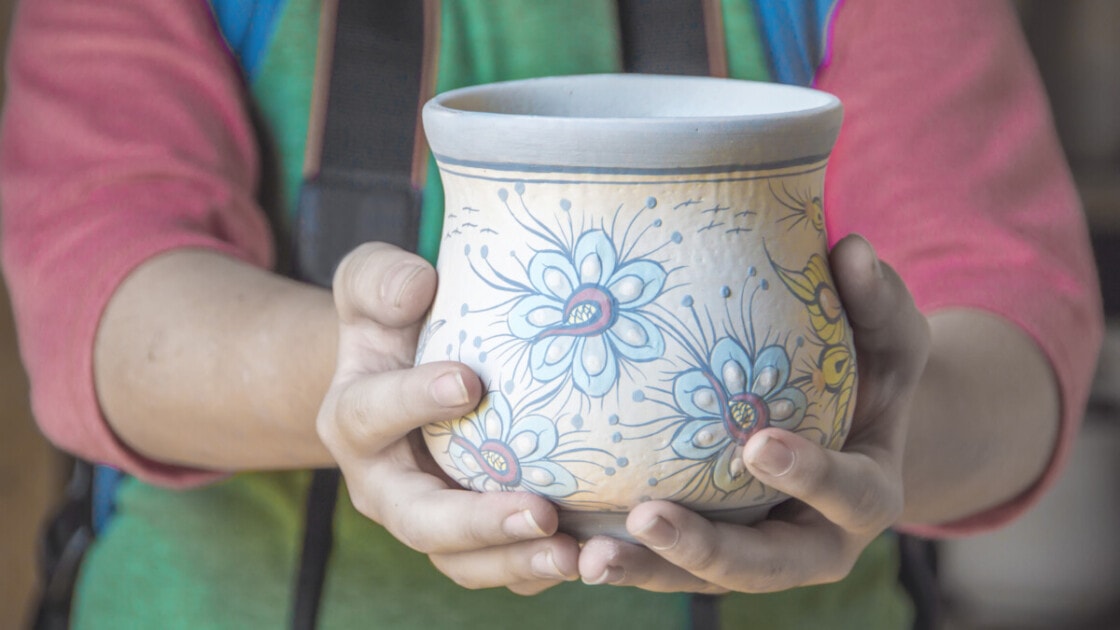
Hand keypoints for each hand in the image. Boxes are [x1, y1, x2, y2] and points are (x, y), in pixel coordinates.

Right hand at [316, 243, 580, 594]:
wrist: (404, 374)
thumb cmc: (393, 323)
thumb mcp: (372, 286)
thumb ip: (381, 279)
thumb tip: (418, 286)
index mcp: (351, 421)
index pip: (369, 415)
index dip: (413, 400)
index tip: (469, 381)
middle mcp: (384, 485)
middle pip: (420, 520)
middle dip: (477, 523)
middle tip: (540, 511)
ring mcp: (428, 519)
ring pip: (463, 562)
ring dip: (518, 563)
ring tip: (574, 555)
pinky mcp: (471, 540)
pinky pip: (503, 569)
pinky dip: (541, 570)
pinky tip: (593, 555)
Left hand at [577, 234, 929, 592]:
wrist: (846, 426)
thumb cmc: (868, 370)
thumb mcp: (886, 336)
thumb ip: (877, 300)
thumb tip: (851, 249)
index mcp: (866, 495)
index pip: (848, 494)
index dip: (810, 475)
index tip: (758, 444)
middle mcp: (814, 542)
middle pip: (763, 566)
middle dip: (705, 550)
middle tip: (648, 518)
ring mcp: (757, 557)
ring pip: (702, 578)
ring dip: (647, 569)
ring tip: (590, 556)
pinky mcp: (709, 557)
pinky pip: (667, 566)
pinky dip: (624, 559)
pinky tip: (568, 547)